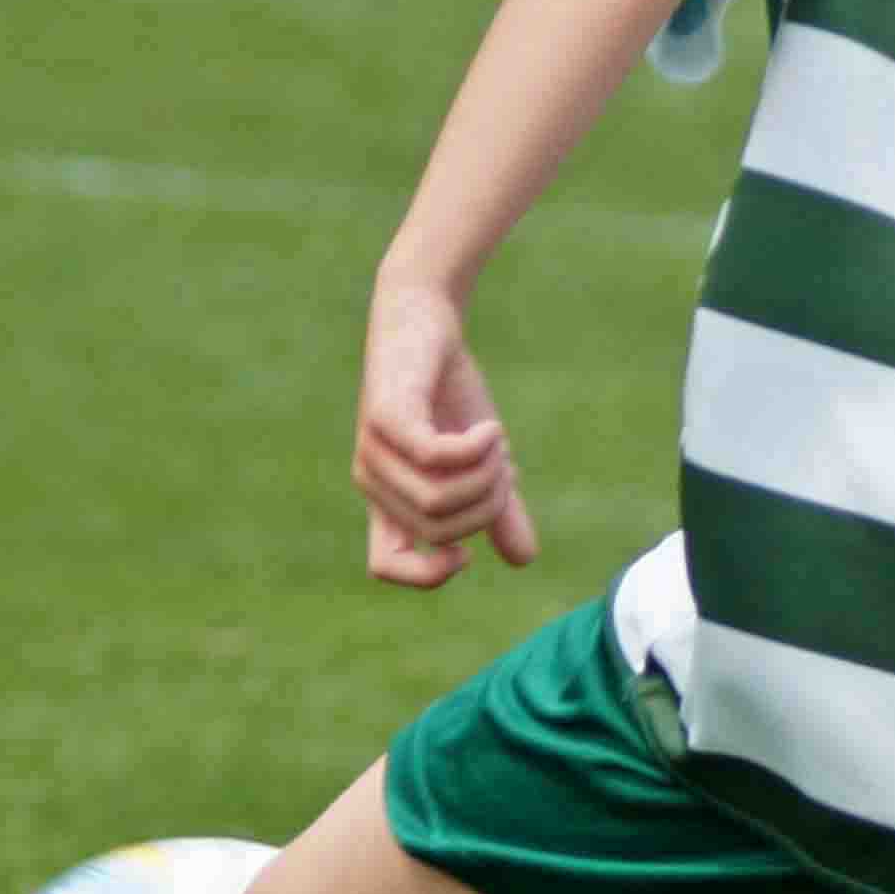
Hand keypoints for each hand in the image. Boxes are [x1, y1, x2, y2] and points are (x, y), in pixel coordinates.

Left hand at [355, 281, 540, 587]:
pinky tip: (490, 428)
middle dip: (487, 507)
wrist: (423, 320)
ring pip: (440, 500)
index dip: (428, 573)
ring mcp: (373, 450)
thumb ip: (500, 508)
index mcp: (387, 500)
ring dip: (487, 475)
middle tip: (503, 467)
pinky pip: (437, 458)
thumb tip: (523, 559)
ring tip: (497, 442)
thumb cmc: (448, 391)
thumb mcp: (483, 459)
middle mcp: (371, 482)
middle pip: (440, 531)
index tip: (469, 552)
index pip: (384, 564)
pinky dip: (477, 448)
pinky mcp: (386, 418)